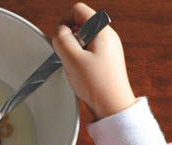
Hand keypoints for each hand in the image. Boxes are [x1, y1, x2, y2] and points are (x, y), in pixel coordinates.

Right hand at [52, 3, 136, 118]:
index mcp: (102, 31)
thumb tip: (59, 31)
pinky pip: (88, 51)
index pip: (78, 10)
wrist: (113, 106)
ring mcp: (108, 48)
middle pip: (80, 24)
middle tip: (67, 55)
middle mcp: (108, 36)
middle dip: (68, 37)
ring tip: (75, 66)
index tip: (59, 36)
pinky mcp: (106, 60)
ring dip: (73, 50)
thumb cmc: (97, 85)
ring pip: (83, 38)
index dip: (64, 20)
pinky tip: (81, 72)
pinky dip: (79, 59)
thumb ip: (61, 39)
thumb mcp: (72, 59)